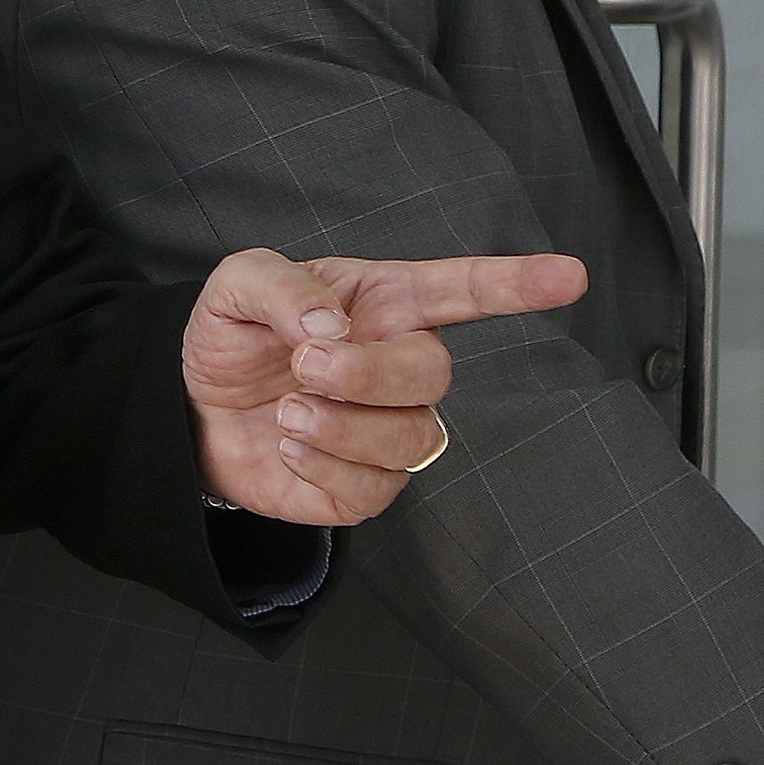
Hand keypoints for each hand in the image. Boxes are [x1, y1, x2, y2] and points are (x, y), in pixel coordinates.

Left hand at [183, 246, 585, 525]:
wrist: (194, 411)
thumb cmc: (234, 340)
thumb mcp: (237, 287)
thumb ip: (282, 288)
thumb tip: (329, 328)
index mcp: (383, 304)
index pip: (463, 290)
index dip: (516, 284)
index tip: (569, 276)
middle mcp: (398, 364)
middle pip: (434, 372)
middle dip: (370, 374)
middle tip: (306, 368)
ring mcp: (388, 428)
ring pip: (413, 436)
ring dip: (342, 426)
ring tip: (288, 412)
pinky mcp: (365, 486)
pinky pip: (375, 488)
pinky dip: (324, 467)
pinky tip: (291, 446)